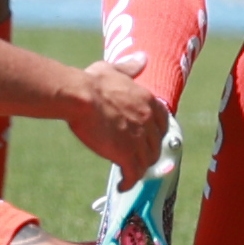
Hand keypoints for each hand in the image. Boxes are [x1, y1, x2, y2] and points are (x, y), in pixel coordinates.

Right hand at [73, 61, 172, 175]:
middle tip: (136, 159)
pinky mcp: (127, 154)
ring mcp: (140, 138)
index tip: (148, 140)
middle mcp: (149, 120)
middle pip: (156, 144)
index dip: (156, 133)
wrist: (80, 97)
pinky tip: (123, 186)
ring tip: (129, 173)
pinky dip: (130, 182)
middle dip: (148, 153)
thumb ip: (130, 67)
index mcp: (148, 101)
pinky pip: (134, 174)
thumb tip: (143, 58)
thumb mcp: (113, 69)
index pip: (163, 123)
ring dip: (139, 168)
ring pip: (147, 161)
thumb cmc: (92, 82)